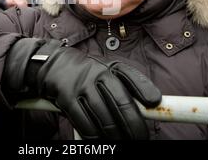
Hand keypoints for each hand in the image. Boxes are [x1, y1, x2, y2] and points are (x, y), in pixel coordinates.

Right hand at [32, 41, 161, 138]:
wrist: (53, 65)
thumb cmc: (87, 73)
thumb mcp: (106, 71)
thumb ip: (126, 84)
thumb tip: (149, 103)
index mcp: (110, 67)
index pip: (130, 77)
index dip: (144, 90)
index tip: (154, 103)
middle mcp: (97, 74)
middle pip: (121, 102)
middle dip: (134, 125)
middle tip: (140, 138)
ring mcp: (82, 86)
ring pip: (104, 117)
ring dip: (115, 135)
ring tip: (121, 142)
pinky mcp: (67, 99)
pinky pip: (85, 123)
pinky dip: (94, 136)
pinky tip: (100, 140)